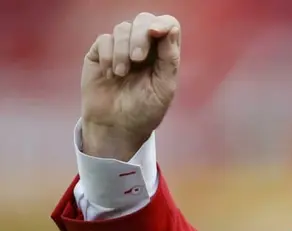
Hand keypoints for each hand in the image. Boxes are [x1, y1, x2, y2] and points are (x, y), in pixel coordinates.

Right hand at [81, 12, 180, 159]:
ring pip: (122, 28)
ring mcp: (121, 48)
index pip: (168, 25)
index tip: (155, 33)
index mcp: (163, 55)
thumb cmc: (144, 111)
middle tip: (138, 59)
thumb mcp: (163, 88)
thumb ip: (169, 59)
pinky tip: (110, 75)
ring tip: (122, 75)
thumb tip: (170, 28)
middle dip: (140, 36)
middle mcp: (143, 47)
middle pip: (143, 20)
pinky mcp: (100, 53)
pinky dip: (108, 56)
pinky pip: (104, 39)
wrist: (116, 128)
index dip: (163, 23)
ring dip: (122, 51)